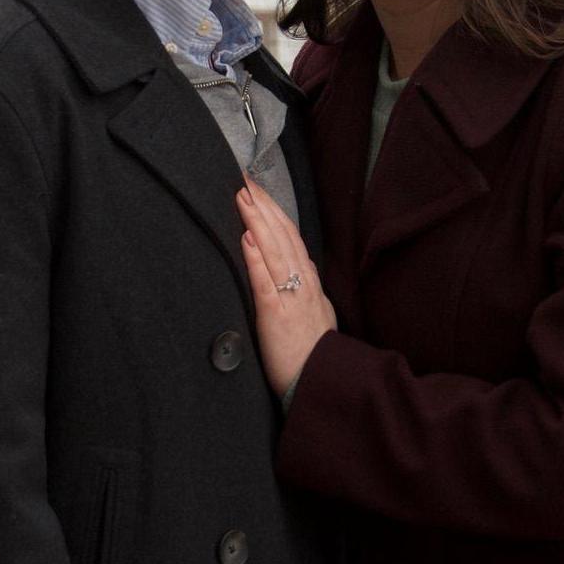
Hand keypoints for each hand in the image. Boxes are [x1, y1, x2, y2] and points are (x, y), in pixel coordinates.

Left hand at [236, 177, 335, 395]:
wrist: (320, 383)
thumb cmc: (313, 356)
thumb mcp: (316, 315)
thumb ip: (304, 291)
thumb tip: (296, 273)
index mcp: (309, 283)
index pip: (291, 238)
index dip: (275, 213)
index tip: (258, 191)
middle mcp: (302, 284)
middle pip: (283, 236)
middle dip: (264, 206)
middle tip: (245, 180)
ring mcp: (291, 297)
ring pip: (274, 251)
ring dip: (257, 221)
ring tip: (243, 196)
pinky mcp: (277, 315)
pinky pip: (265, 281)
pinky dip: (256, 257)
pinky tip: (246, 237)